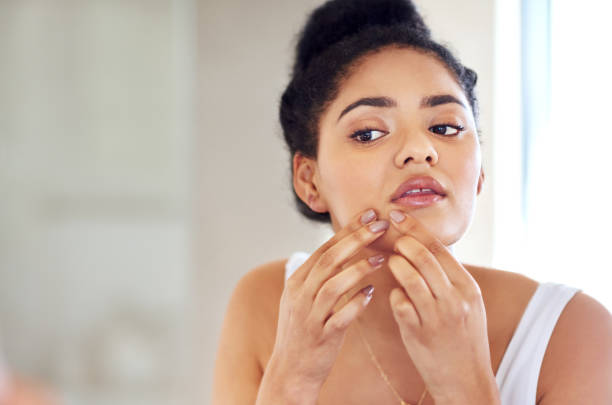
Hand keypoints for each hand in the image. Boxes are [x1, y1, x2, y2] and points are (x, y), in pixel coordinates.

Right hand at [267, 208, 388, 399]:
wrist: (290, 369)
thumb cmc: (303, 330)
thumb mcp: (302, 297)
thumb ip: (318, 274)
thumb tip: (340, 250)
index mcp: (297, 280)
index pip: (324, 247)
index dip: (348, 230)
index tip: (370, 215)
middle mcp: (301, 294)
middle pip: (330, 259)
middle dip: (357, 239)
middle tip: (381, 225)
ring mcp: (310, 315)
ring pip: (334, 285)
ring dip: (358, 269)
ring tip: (381, 259)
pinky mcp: (322, 335)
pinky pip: (340, 316)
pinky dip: (356, 303)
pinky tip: (372, 294)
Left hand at [386, 209, 498, 403]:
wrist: (467, 380)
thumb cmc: (464, 338)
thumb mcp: (468, 305)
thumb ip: (450, 278)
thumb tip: (425, 248)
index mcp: (468, 287)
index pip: (438, 247)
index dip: (414, 228)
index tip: (396, 214)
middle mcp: (455, 298)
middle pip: (422, 256)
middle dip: (401, 241)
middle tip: (389, 237)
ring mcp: (437, 316)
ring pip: (408, 276)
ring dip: (395, 265)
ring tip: (391, 263)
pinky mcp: (418, 332)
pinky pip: (399, 302)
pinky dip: (394, 296)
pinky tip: (396, 298)